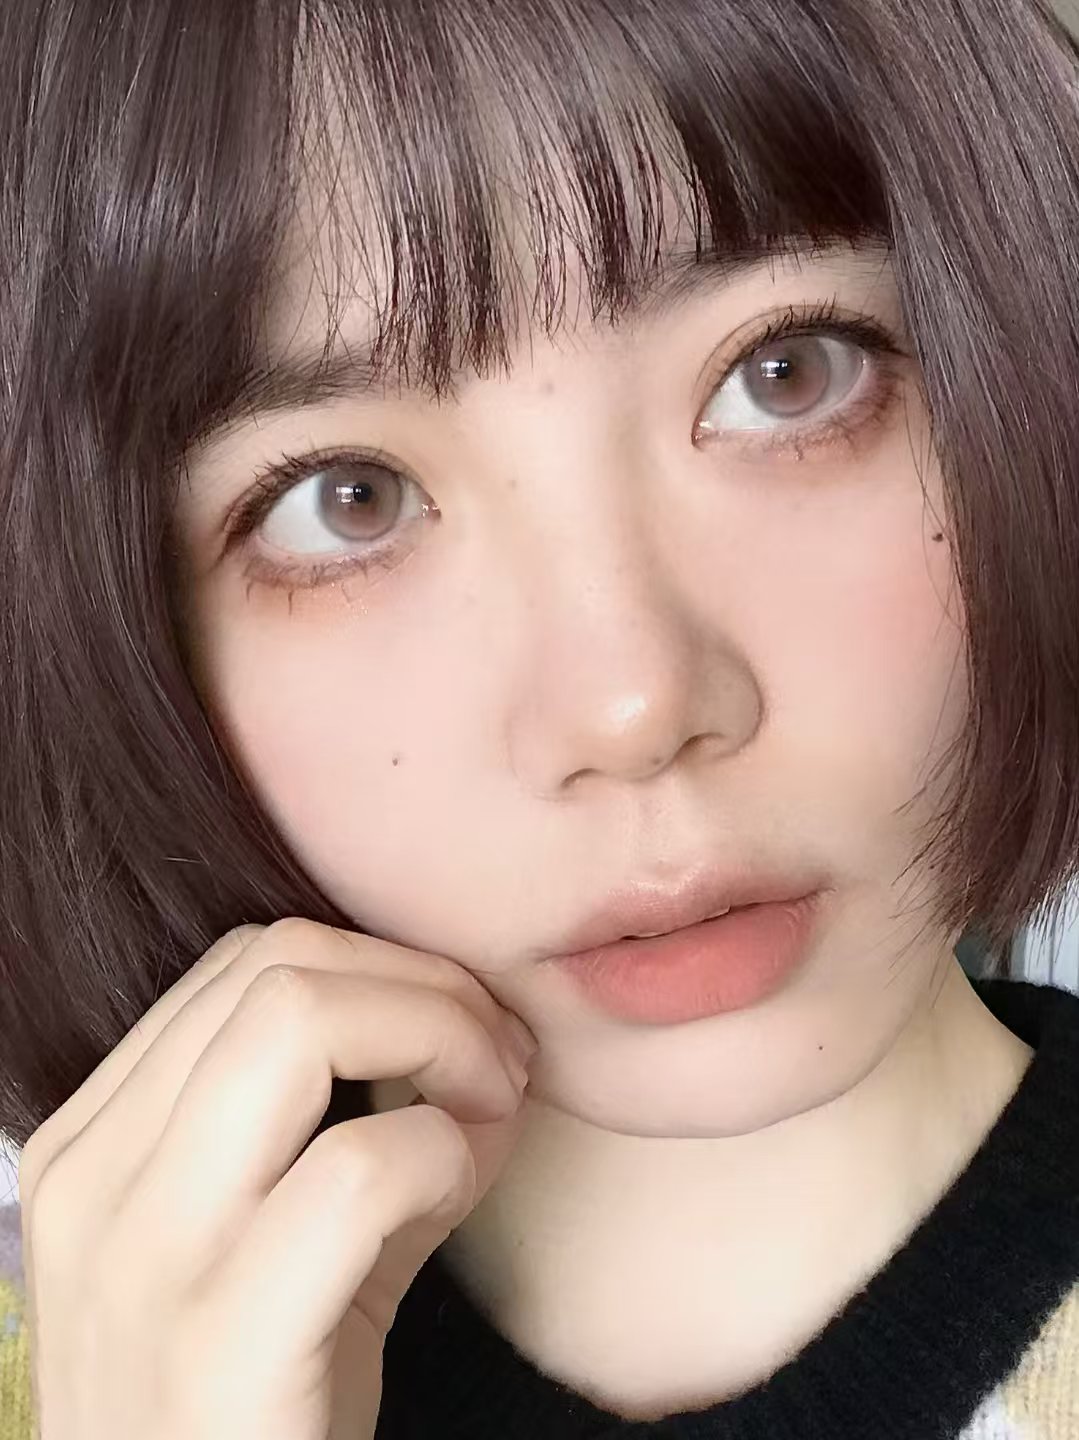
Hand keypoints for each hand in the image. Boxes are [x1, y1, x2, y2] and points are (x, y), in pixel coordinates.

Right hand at [18, 919, 536, 1439]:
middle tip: (498, 1062)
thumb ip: (363, 1131)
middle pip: (280, 967)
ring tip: (484, 1112)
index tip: (462, 1030)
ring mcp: (142, 1258)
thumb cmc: (252, 1406)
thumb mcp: (282, 1248)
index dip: (382, 970)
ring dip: (438, 1039)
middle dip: (422, 987)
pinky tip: (454, 1200)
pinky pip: (354, 1170)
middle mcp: (93, 1178)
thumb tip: (485, 1040)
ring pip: (300, 1021)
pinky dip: (439, 1151)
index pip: (248, 961)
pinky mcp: (217, 1343)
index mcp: (95, 1140)